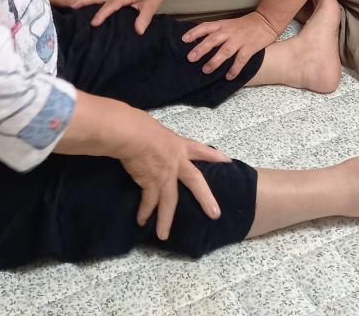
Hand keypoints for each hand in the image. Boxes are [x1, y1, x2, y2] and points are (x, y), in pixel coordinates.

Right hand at [70, 0, 171, 33]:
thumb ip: (144, 18)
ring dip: (86, 0)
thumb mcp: (152, 6)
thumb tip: (138, 31)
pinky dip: (93, 0)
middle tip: (71, 6)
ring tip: (73, 5)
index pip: (111, 6)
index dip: (102, 14)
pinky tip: (87, 6)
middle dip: (85, 1)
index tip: (93, 23)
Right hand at [117, 109, 229, 239]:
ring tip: (164, 235)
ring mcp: (165, 175)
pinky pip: (149, 202)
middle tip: (215, 214)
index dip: (213, 155)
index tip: (227, 161)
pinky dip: (144, 212)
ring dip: (165, 220)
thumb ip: (157, 137)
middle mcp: (176, 162)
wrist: (131, 133)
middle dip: (205, 198)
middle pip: (195, 182)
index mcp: (178, 145)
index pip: (200, 150)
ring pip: (169, 202)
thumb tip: (148, 135)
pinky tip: (141, 221)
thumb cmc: (139, 124)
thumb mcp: (155, 128)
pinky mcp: (151, 184)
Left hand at [182, 11, 280, 79]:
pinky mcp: (250, 48)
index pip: (205, 27)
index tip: (184, 40)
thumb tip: (200, 42)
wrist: (266, 21)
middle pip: (213, 40)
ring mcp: (239, 40)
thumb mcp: (228, 24)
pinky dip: (234, 69)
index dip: (194, 32)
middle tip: (190, 58)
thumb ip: (216, 32)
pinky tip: (228, 77)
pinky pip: (240, 60)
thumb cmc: (244, 24)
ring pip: (225, 51)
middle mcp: (229, 32)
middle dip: (201, 49)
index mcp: (222, 25)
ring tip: (206, 70)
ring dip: (215, 61)